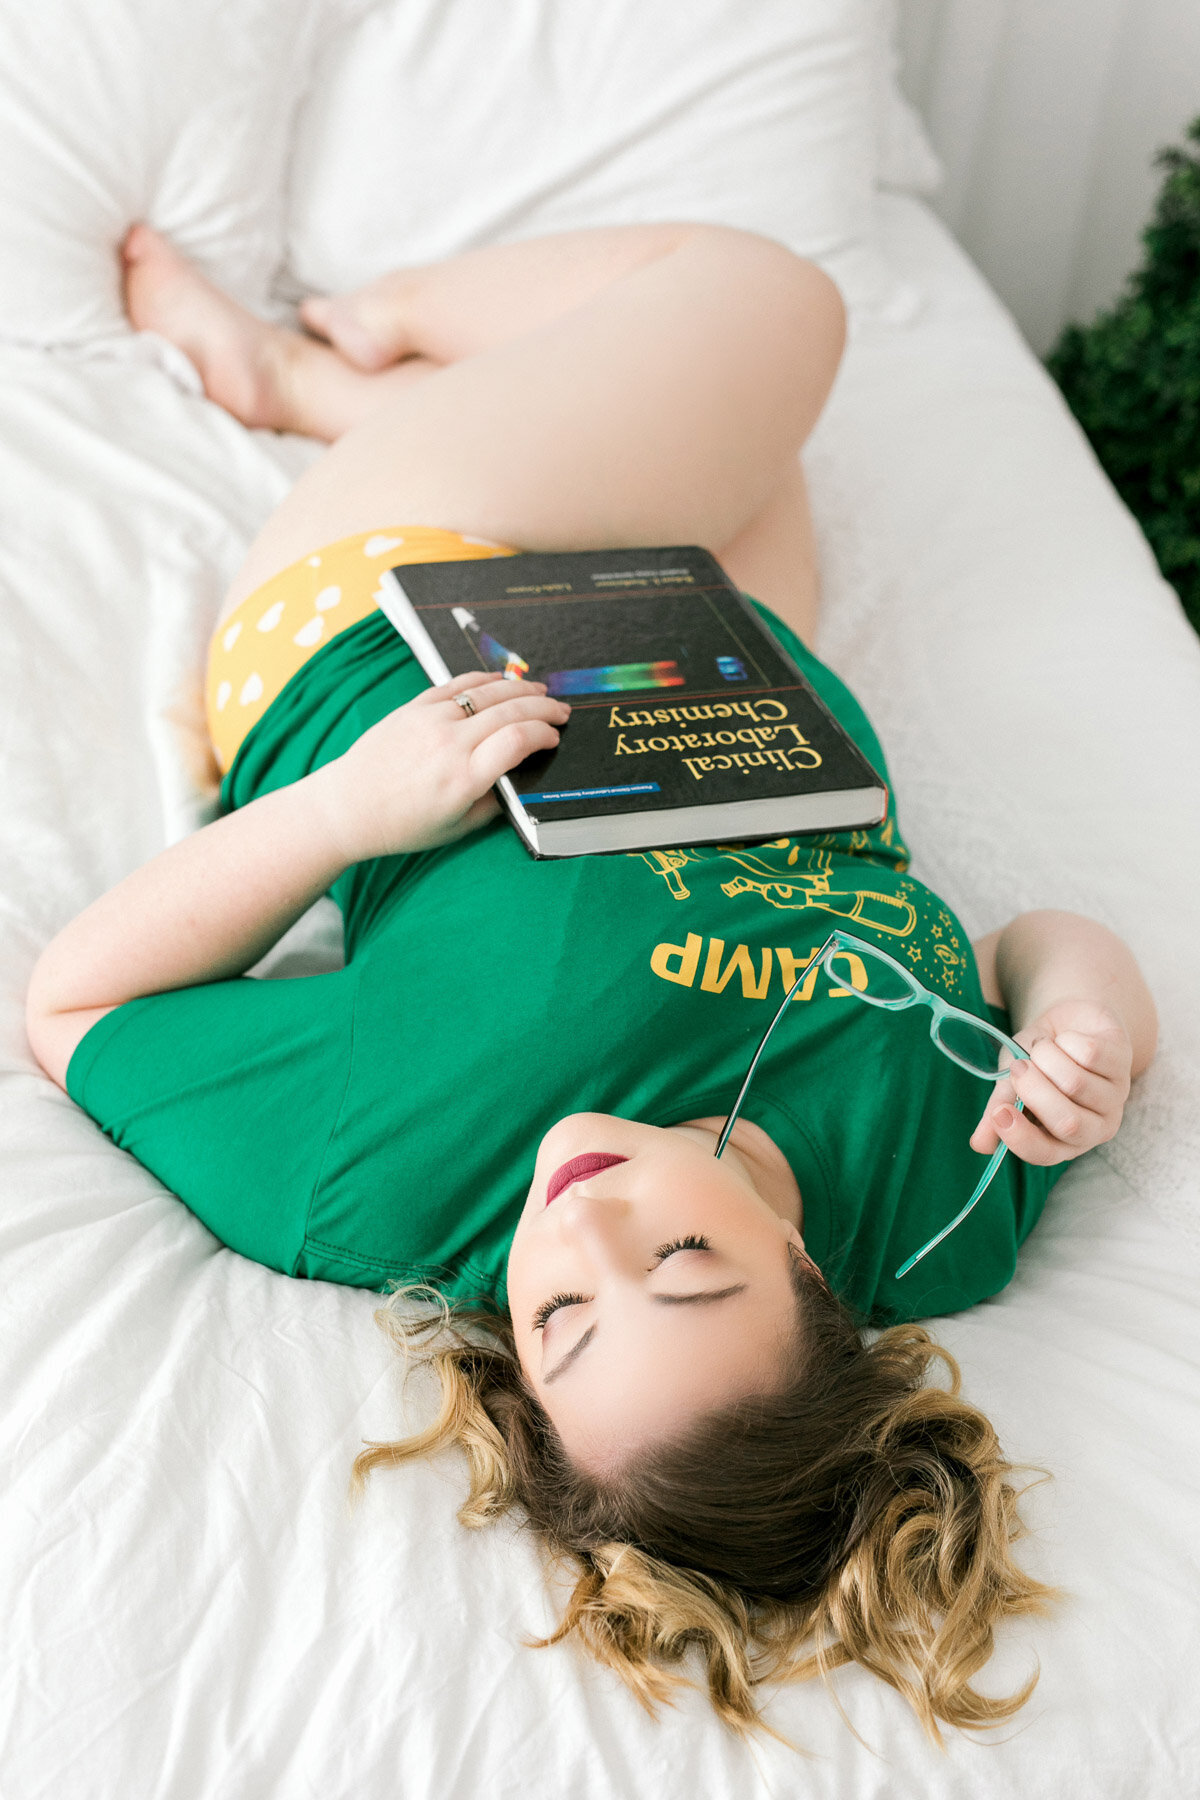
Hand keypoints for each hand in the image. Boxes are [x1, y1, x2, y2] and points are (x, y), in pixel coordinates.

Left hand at [309, 671, 569, 859]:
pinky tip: (502, 682)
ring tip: (541, 691)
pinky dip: (484, 680)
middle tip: (562, 711)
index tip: (554, 739)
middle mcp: (449, 744)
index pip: (518, 740)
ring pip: (487, 692)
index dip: (543, 734)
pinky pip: (457, 685)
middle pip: (510, 711)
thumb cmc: (403, 825)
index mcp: (464, 778)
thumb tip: (520, 774)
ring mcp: (430, 720)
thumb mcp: (458, 828)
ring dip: (520, 689)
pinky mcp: (414, 708)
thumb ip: (496, 802)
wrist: (348, 807)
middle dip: (543, 708)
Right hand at [968, 999, 1133, 1165]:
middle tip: (1018, 1067)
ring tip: (1041, 1048)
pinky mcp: (1124, 1062)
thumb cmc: (1038, 1060)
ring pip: (1076, 1084)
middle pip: (1068, 1123)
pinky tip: (1066, 1038)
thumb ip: (998, 1111)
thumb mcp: (1012, 1084)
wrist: (1067, 1024)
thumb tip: (979, 1145)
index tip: (999, 1112)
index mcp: (1065, 1141)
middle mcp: (1096, 1126)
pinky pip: (1090, 1054)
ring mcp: (1115, 1096)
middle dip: (1034, 1091)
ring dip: (1047, 1057)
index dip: (1021, 1137)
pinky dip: (1066, 1039)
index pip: (1046, 1154)